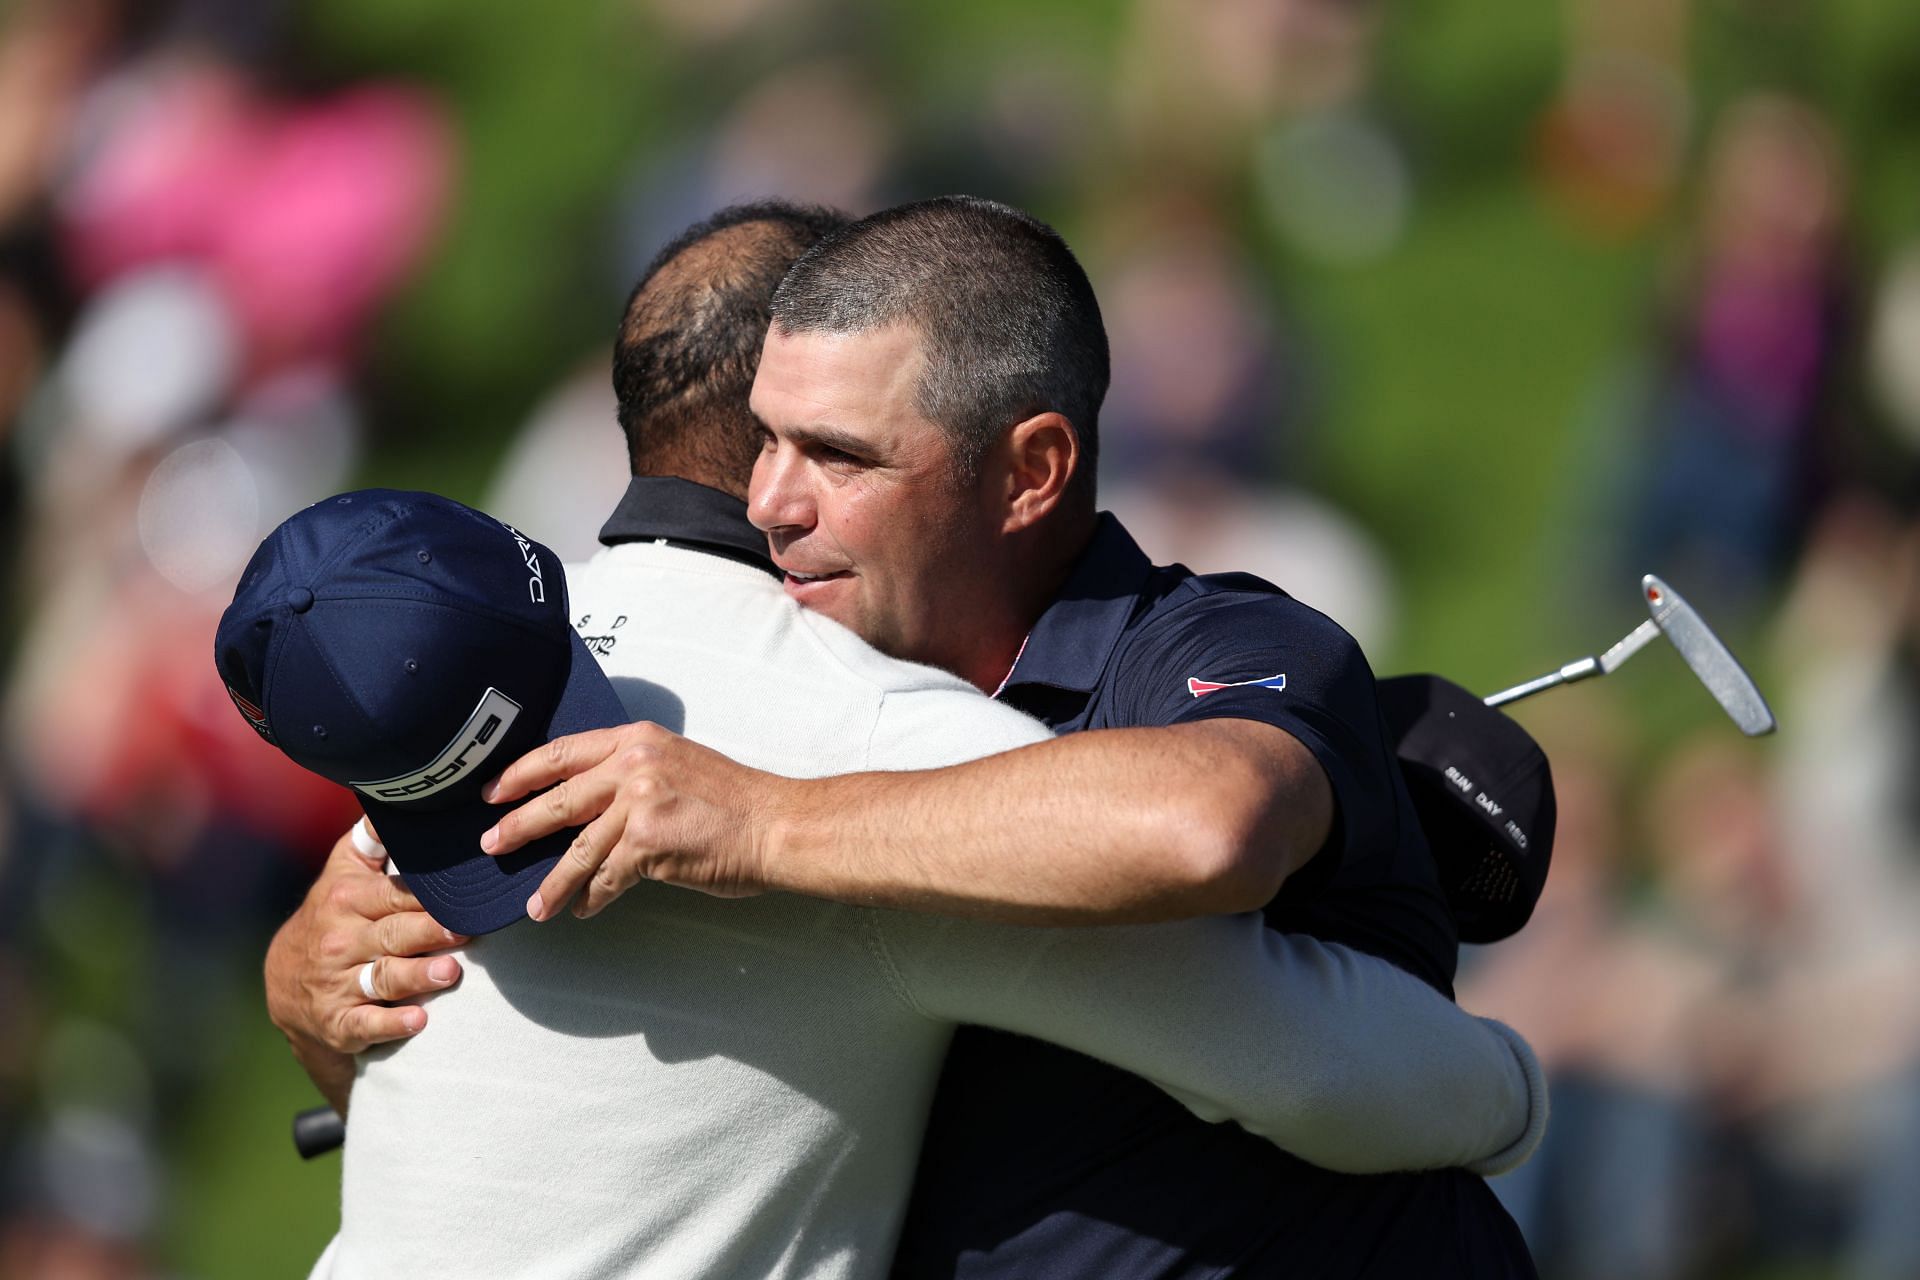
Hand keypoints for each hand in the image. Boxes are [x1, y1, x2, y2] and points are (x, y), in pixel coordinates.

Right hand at [265, 821, 468, 1106]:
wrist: (285, 980)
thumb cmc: (332, 915)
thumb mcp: (342, 872)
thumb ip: (371, 838)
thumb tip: (399, 792)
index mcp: (347, 900)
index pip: (392, 894)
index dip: (425, 894)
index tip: (460, 890)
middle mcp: (341, 941)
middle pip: (393, 935)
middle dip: (428, 932)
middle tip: (464, 929)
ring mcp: (339, 984)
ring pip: (384, 978)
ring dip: (417, 976)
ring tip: (450, 972)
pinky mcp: (340, 1022)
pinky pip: (366, 1025)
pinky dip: (392, 1025)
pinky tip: (419, 1022)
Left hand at [479, 722, 788, 920]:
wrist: (777, 825)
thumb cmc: (738, 801)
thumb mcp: (680, 763)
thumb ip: (636, 772)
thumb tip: (593, 802)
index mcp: (638, 739)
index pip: (562, 751)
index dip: (521, 773)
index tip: (495, 790)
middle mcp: (633, 764)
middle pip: (558, 798)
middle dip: (518, 825)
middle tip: (493, 843)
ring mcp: (638, 803)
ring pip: (576, 848)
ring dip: (552, 881)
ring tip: (535, 903)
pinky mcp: (646, 844)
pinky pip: (606, 877)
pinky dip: (592, 898)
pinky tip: (585, 909)